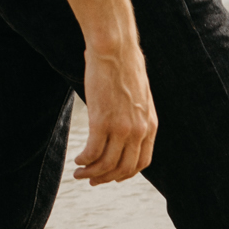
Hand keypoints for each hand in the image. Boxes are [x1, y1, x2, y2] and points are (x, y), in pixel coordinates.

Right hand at [75, 48, 156, 183]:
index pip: (141, 163)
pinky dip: (84, 160)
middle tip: (91, 180)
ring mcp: (121, 127)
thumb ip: (136, 115)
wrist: (114, 48)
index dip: (126, 174)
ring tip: (79, 173)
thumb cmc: (124, 66)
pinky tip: (78, 159)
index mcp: (150, 125)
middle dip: (106, 178)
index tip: (112, 176)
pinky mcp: (102, 121)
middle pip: (123, 168)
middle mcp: (139, 131)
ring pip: (106, 164)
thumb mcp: (138, 96)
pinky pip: (92, 152)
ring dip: (91, 173)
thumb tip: (124, 125)